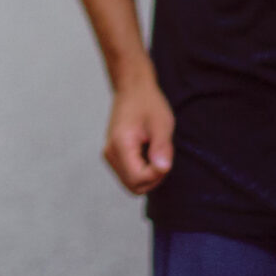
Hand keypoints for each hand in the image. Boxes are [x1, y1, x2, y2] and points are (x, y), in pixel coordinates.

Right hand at [104, 70, 173, 193]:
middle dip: (153, 178)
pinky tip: (148, 152)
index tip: (166, 160)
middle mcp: (110, 152)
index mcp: (120, 145)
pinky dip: (142, 170)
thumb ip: (162, 148)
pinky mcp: (113, 154)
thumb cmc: (148, 103)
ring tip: (156, 152)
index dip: (156, 175)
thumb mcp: (162, 124)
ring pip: (131, 183)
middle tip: (163, 157)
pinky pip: (129, 174)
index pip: (137, 179)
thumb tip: (163, 169)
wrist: (132, 89)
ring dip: (148, 175)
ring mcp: (109, 154)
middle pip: (133, 186)